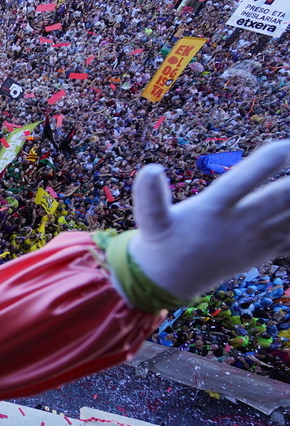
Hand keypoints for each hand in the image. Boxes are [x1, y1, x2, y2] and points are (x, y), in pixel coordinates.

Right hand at [129, 140, 289, 300]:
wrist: (170, 280)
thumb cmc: (160, 240)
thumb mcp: (148, 220)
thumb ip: (149, 196)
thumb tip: (151, 168)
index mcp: (211, 211)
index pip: (242, 181)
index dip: (267, 162)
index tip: (286, 145)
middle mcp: (238, 225)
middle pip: (281, 198)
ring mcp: (255, 239)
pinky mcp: (265, 250)